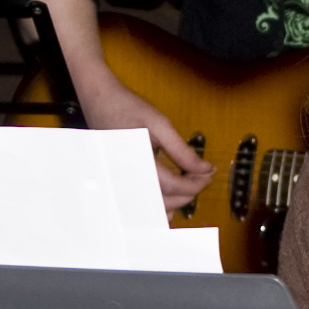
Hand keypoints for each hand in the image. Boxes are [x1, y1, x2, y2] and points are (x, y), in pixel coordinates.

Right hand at [39, 0, 213, 205]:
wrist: (100, 101)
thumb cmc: (127, 109)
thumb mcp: (160, 125)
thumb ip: (182, 150)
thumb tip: (204, 169)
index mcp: (137, 163)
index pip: (173, 185)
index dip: (195, 184)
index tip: (208, 174)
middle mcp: (126, 178)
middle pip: (164, 201)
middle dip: (189, 193)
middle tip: (203, 179)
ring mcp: (120, 182)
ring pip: (151, 207)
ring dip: (174, 202)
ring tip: (189, 187)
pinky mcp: (118, 181)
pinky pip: (139, 203)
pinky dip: (156, 206)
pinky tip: (169, 199)